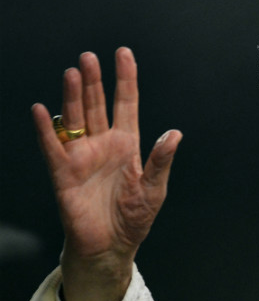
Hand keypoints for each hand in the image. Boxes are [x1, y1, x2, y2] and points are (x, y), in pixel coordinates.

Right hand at [32, 47, 181, 300]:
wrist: (111, 246)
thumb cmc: (134, 218)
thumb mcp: (154, 188)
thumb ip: (160, 161)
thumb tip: (175, 133)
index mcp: (128, 145)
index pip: (126, 105)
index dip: (125, 80)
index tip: (123, 54)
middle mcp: (103, 145)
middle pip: (97, 105)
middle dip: (94, 81)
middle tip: (89, 57)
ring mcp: (82, 157)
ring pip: (75, 119)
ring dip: (73, 97)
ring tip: (73, 73)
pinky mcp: (64, 174)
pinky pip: (53, 148)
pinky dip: (47, 130)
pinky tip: (42, 110)